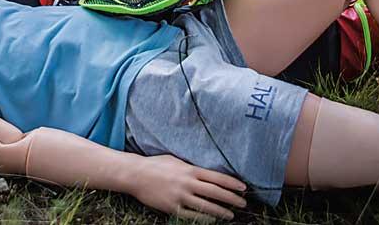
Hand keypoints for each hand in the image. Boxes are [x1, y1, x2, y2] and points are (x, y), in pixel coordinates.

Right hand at [129, 154, 247, 220]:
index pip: (216, 177)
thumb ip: (191, 167)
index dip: (231, 183)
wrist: (135, 174)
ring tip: (231, 215)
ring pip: (206, 206)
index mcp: (190, 170)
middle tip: (243, 203)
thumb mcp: (176, 160)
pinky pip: (191, 215)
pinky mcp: (172, 207)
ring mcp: (180, 196)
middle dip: (232, 198)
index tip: (243, 188)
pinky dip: (203, 218)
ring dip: (221, 211)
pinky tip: (212, 220)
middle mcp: (187, 183)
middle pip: (215, 192)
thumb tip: (206, 173)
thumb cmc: (156, 165)